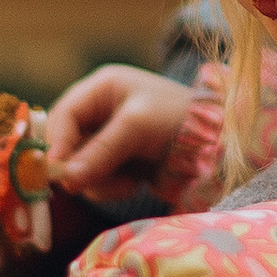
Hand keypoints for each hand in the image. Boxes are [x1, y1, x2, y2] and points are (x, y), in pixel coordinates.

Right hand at [46, 64, 200, 200]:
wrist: (220, 145)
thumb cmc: (181, 120)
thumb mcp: (138, 126)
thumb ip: (102, 149)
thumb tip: (68, 178)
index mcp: (103, 88)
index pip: (63, 115)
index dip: (57, 143)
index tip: (58, 170)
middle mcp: (101, 112)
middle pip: (66, 144)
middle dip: (78, 166)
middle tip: (86, 183)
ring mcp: (109, 140)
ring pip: (79, 167)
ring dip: (98, 181)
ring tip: (127, 182)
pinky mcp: (119, 164)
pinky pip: (97, 181)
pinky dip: (111, 188)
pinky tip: (134, 184)